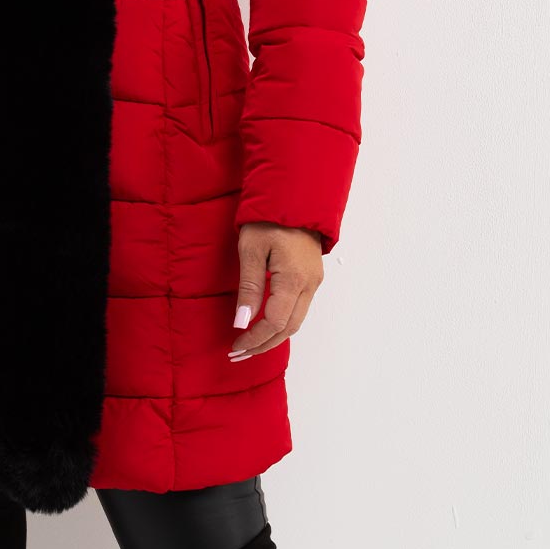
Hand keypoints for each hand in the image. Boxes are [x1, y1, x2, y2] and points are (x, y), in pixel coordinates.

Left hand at [229, 222, 323, 360]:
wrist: (294, 195)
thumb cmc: (268, 218)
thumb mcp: (251, 249)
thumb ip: (248, 287)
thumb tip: (242, 322)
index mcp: (294, 279)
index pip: (275, 323)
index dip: (254, 338)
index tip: (235, 344)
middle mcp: (309, 284)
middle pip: (289, 328)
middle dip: (263, 344)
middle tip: (239, 353)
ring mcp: (314, 281)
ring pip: (296, 320)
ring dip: (273, 336)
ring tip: (249, 344)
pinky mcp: (312, 276)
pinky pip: (299, 308)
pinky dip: (282, 322)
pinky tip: (265, 325)